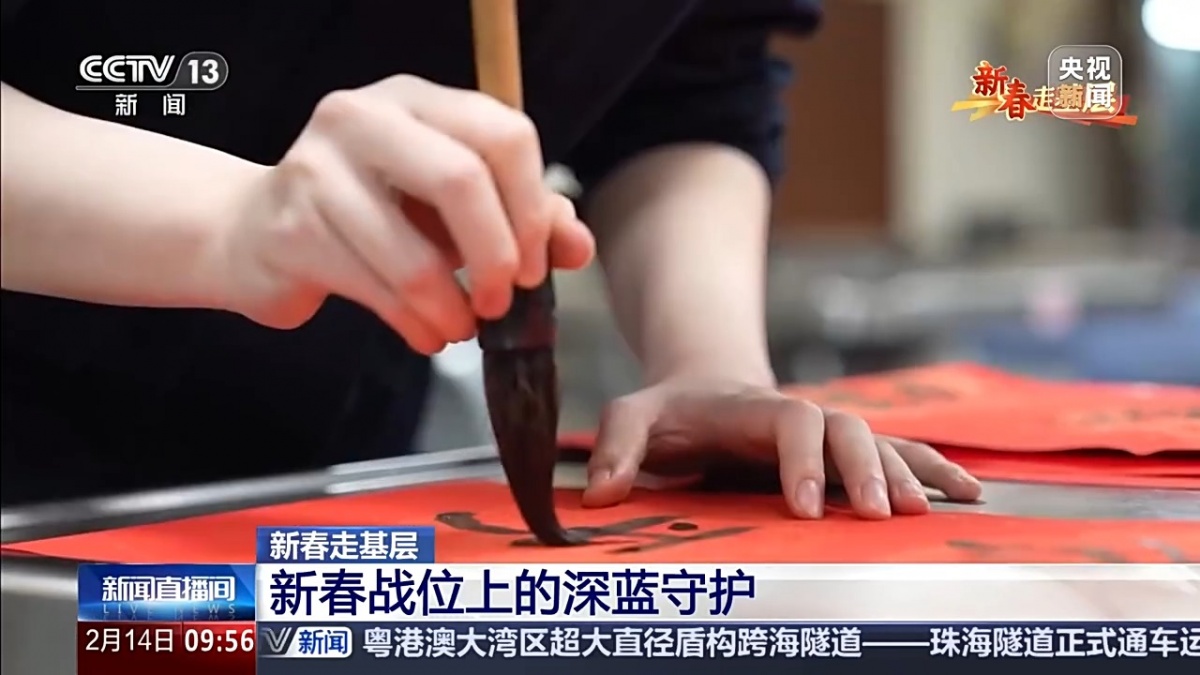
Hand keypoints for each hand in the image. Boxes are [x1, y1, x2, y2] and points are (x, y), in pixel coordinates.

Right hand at [221, 75, 594, 353]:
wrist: (256, 232)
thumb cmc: (369, 215)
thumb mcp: (448, 206)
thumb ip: (520, 217)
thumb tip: (576, 246)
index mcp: (416, 101)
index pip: (503, 133)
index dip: (533, 207)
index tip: (536, 263)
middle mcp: (364, 118)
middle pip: (461, 180)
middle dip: (497, 256)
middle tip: (503, 299)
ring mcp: (319, 170)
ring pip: (416, 257)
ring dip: (454, 311)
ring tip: (461, 327)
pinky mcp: (293, 230)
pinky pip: (378, 292)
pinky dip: (416, 325)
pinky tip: (424, 332)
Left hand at [583, 377, 982, 518]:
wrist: (706, 391)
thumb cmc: (672, 414)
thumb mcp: (633, 415)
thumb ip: (617, 445)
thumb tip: (600, 495)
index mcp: (755, 409)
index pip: (793, 421)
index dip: (803, 458)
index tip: (806, 505)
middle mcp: (801, 416)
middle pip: (848, 429)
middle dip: (867, 469)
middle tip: (875, 513)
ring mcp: (828, 433)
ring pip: (881, 442)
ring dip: (909, 472)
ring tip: (930, 509)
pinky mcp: (844, 451)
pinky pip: (899, 453)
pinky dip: (933, 469)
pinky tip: (968, 494)